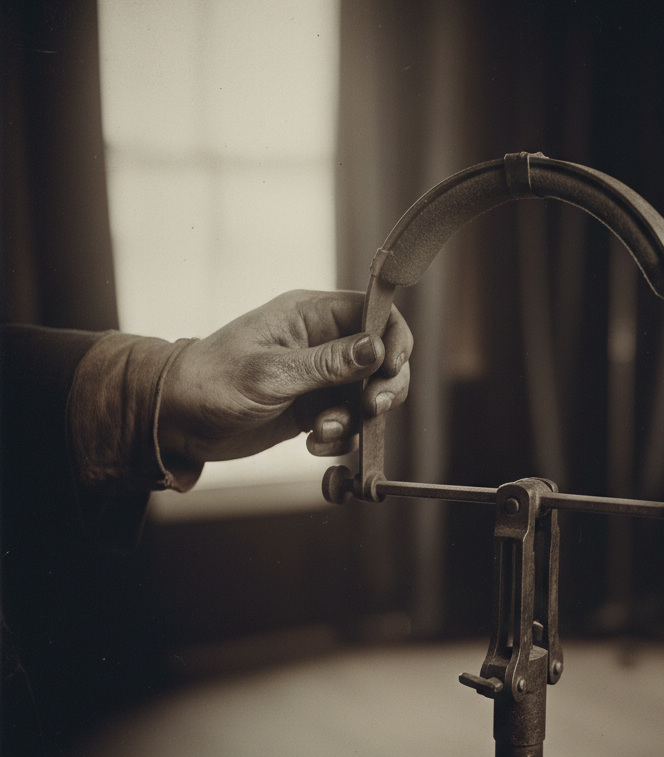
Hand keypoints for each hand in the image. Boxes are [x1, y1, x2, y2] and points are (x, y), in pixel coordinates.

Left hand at [157, 290, 411, 462]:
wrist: (176, 419)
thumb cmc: (213, 382)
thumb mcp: (272, 373)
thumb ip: (328, 364)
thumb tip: (376, 349)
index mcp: (311, 314)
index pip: (375, 312)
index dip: (394, 338)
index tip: (391, 368)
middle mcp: (322, 342)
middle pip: (382, 357)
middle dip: (384, 386)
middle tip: (371, 410)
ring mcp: (320, 377)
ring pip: (368, 394)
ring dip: (355, 419)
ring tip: (322, 432)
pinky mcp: (314, 408)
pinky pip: (348, 422)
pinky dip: (339, 437)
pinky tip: (313, 444)